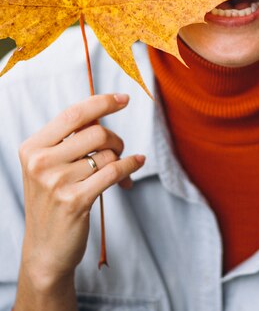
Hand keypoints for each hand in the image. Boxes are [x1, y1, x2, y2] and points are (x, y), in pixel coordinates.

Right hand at [17, 93, 144, 294]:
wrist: (45, 249)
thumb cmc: (52, 200)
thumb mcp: (49, 165)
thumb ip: (71, 138)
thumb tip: (103, 113)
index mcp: (32, 147)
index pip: (74, 114)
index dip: (102, 102)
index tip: (123, 99)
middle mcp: (41, 163)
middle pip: (96, 132)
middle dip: (114, 138)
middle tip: (117, 149)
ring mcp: (57, 183)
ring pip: (107, 154)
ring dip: (120, 157)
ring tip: (120, 166)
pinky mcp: (75, 201)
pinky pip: (113, 172)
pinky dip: (130, 165)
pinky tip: (137, 163)